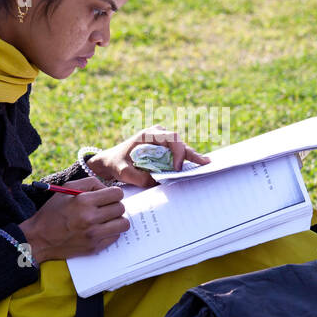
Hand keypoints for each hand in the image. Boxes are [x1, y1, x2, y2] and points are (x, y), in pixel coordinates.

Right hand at [17, 177, 128, 261]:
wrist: (39, 238)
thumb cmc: (53, 212)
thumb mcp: (67, 189)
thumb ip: (90, 183)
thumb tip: (108, 188)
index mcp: (83, 201)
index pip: (116, 194)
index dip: (114, 193)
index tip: (108, 196)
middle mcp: (90, 218)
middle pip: (121, 208)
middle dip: (115, 206)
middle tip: (106, 208)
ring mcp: (93, 235)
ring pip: (123, 224)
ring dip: (117, 220)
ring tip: (106, 219)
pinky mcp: (94, 247)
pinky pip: (115, 237)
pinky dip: (111, 232)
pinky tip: (100, 229)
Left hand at [84, 126, 210, 187]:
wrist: (111, 160)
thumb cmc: (116, 163)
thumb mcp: (123, 172)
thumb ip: (139, 177)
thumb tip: (158, 182)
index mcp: (149, 135)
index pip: (171, 138)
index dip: (178, 152)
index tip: (177, 168)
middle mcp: (158, 135)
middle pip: (180, 143)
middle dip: (192, 154)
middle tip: (206, 164)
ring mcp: (162, 141)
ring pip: (181, 148)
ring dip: (191, 158)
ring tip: (206, 164)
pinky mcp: (164, 150)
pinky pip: (178, 154)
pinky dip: (186, 161)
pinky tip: (199, 165)